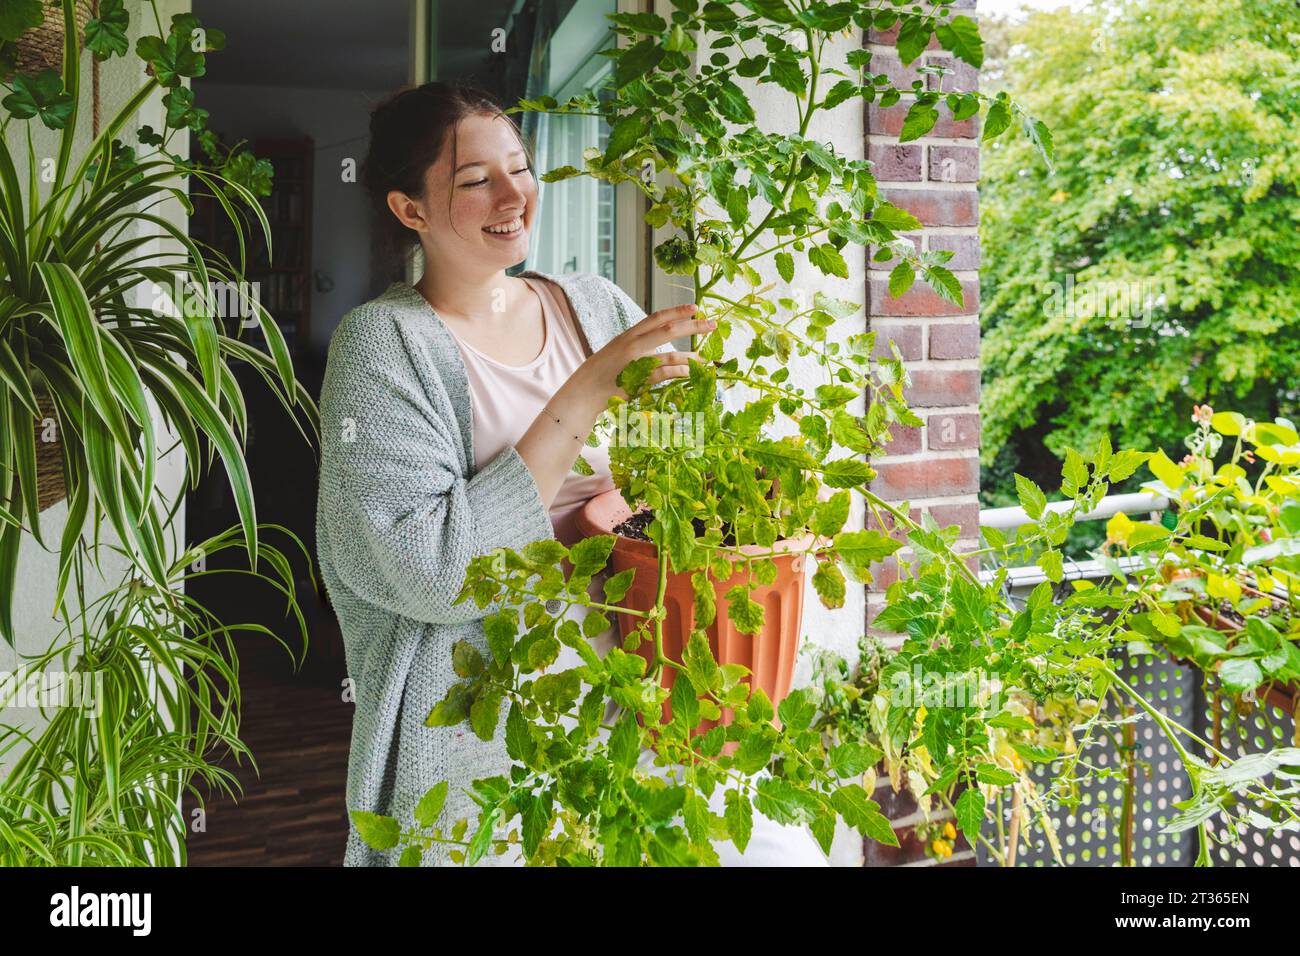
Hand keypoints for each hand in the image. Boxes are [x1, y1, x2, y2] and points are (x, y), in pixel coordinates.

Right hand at [578, 303, 716, 400]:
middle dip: (693, 326)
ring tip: (708, 359)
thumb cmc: (602, 373)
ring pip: (671, 354)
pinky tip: (692, 373)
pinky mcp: (638, 380)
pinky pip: (665, 374)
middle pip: (669, 330)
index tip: (695, 308)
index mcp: (629, 335)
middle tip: (713, 325)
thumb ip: (637, 346)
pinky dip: (680, 372)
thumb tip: (657, 343)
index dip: (677, 311)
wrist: (584, 391)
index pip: (656, 317)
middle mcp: (633, 344)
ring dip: (693, 357)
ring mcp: (636, 362)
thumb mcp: (618, 352)